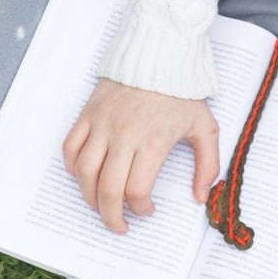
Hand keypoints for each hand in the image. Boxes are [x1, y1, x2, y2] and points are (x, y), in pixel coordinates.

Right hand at [62, 80, 219, 234]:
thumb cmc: (182, 91)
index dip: (140, 209)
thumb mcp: (205, 127)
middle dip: (110, 216)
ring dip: (88, 196)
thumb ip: (207, 165)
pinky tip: (83, 175)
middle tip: (118, 226)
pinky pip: (70, 147)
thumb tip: (201, 197)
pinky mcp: (88, 114)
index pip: (136, 190)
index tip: (148, 210)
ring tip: (99, 205)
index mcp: (153, 142)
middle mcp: (124, 136)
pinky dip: (72, 166)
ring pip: (83, 172)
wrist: (159, 52)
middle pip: (107, 189)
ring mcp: (102, 125)